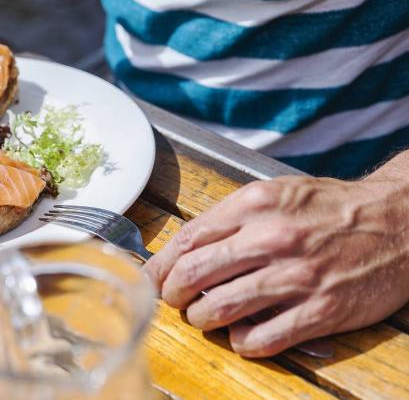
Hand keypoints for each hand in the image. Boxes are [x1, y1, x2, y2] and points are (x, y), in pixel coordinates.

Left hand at [143, 173, 408, 356]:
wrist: (399, 222)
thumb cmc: (331, 209)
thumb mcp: (276, 194)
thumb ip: (231, 218)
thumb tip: (185, 248)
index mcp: (256, 205)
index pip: (188, 239)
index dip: (161, 264)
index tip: (151, 278)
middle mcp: (272, 238)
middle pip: (194, 274)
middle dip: (173, 293)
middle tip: (174, 300)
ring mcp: (296, 276)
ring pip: (220, 308)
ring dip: (201, 318)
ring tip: (204, 316)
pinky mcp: (320, 311)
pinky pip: (261, 339)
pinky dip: (241, 342)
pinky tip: (242, 334)